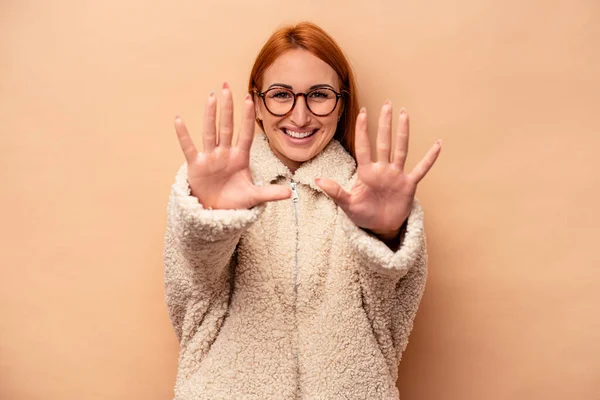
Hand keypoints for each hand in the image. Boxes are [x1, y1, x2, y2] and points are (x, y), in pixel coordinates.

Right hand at [174, 83, 290, 209]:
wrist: (215, 212)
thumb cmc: (234, 201)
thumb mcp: (253, 197)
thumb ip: (270, 193)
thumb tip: (290, 193)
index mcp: (240, 158)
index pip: (246, 134)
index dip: (247, 118)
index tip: (250, 99)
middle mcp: (225, 154)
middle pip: (227, 127)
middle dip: (228, 108)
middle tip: (226, 87)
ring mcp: (210, 158)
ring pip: (210, 132)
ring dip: (210, 115)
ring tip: (211, 97)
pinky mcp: (196, 165)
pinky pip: (188, 147)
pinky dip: (183, 135)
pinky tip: (179, 120)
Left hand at [315, 102, 441, 239]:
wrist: (381, 227)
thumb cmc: (363, 215)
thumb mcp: (347, 204)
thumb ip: (335, 191)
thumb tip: (317, 179)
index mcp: (366, 173)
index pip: (363, 147)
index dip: (362, 130)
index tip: (362, 113)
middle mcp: (382, 170)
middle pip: (384, 142)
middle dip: (384, 123)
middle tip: (387, 104)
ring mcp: (396, 175)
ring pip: (401, 150)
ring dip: (403, 132)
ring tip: (404, 114)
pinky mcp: (408, 185)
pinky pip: (421, 169)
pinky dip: (430, 158)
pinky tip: (438, 144)